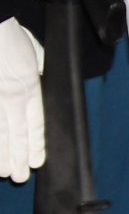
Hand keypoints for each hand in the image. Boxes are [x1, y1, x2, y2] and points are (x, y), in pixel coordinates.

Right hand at [0, 17, 45, 181]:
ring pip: (0, 132)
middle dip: (18, 157)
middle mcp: (13, 97)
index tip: (36, 162)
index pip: (36, 123)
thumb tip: (39, 82)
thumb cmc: (12, 37)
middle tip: (19, 177)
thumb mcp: (35, 55)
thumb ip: (38, 73)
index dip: (36, 145)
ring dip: (2, 154)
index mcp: (30, 88)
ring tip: (4, 172)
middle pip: (17, 134)